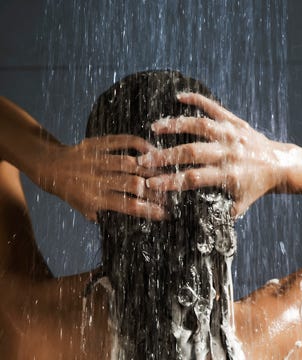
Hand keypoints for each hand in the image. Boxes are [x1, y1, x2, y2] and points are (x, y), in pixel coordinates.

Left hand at [38, 135, 166, 221]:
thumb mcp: (83, 209)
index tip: (166, 213)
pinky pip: (120, 141)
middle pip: (132, 185)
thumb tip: (132, 216)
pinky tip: (151, 149)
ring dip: (150, 169)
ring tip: (167, 173)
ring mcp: (97, 160)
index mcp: (94, 199)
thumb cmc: (70, 191)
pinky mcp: (97, 144)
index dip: (149, 210)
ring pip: (129, 164)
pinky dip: (138, 143)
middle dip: (155, 190)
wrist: (50, 166)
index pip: (127, 206)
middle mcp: (97, 179)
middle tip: (171, 193)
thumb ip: (105, 215)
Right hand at [137, 93, 287, 216]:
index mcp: (229, 175)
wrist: (280, 164)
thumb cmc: (257, 186)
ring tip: (155, 127)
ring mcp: (231, 134)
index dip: (171, 182)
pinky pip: (215, 107)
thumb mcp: (241, 204)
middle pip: (192, 152)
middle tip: (144, 160)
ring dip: (176, 125)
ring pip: (200, 126)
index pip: (194, 178)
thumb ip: (220, 212)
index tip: (152, 184)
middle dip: (166, 156)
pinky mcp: (235, 122)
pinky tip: (179, 97)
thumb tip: (197, 219)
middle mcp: (229, 152)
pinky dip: (197, 100)